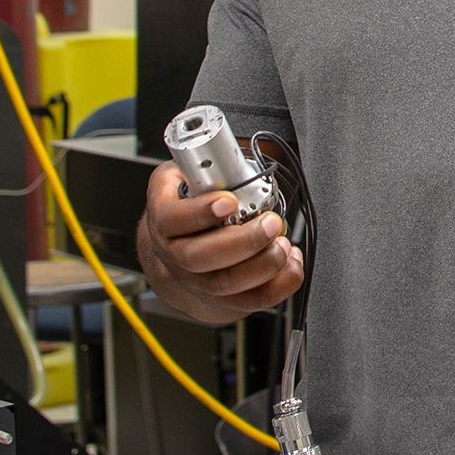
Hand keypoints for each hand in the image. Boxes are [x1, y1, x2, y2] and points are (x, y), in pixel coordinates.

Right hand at [136, 161, 303, 323]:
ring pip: (225, 285)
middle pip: (199, 259)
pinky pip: (250, 302)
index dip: (200, 212)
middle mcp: (174, 254)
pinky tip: (291, 262)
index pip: (172, 220)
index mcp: (163, 218)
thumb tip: (228, 152)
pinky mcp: (220, 299)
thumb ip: (203, 165)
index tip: (230, 200)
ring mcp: (195, 281)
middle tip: (270, 223)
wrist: (176, 244)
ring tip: (283, 243)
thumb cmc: (187, 204)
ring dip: (262, 265)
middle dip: (242, 242)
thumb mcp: (185, 175)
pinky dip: (278, 286)